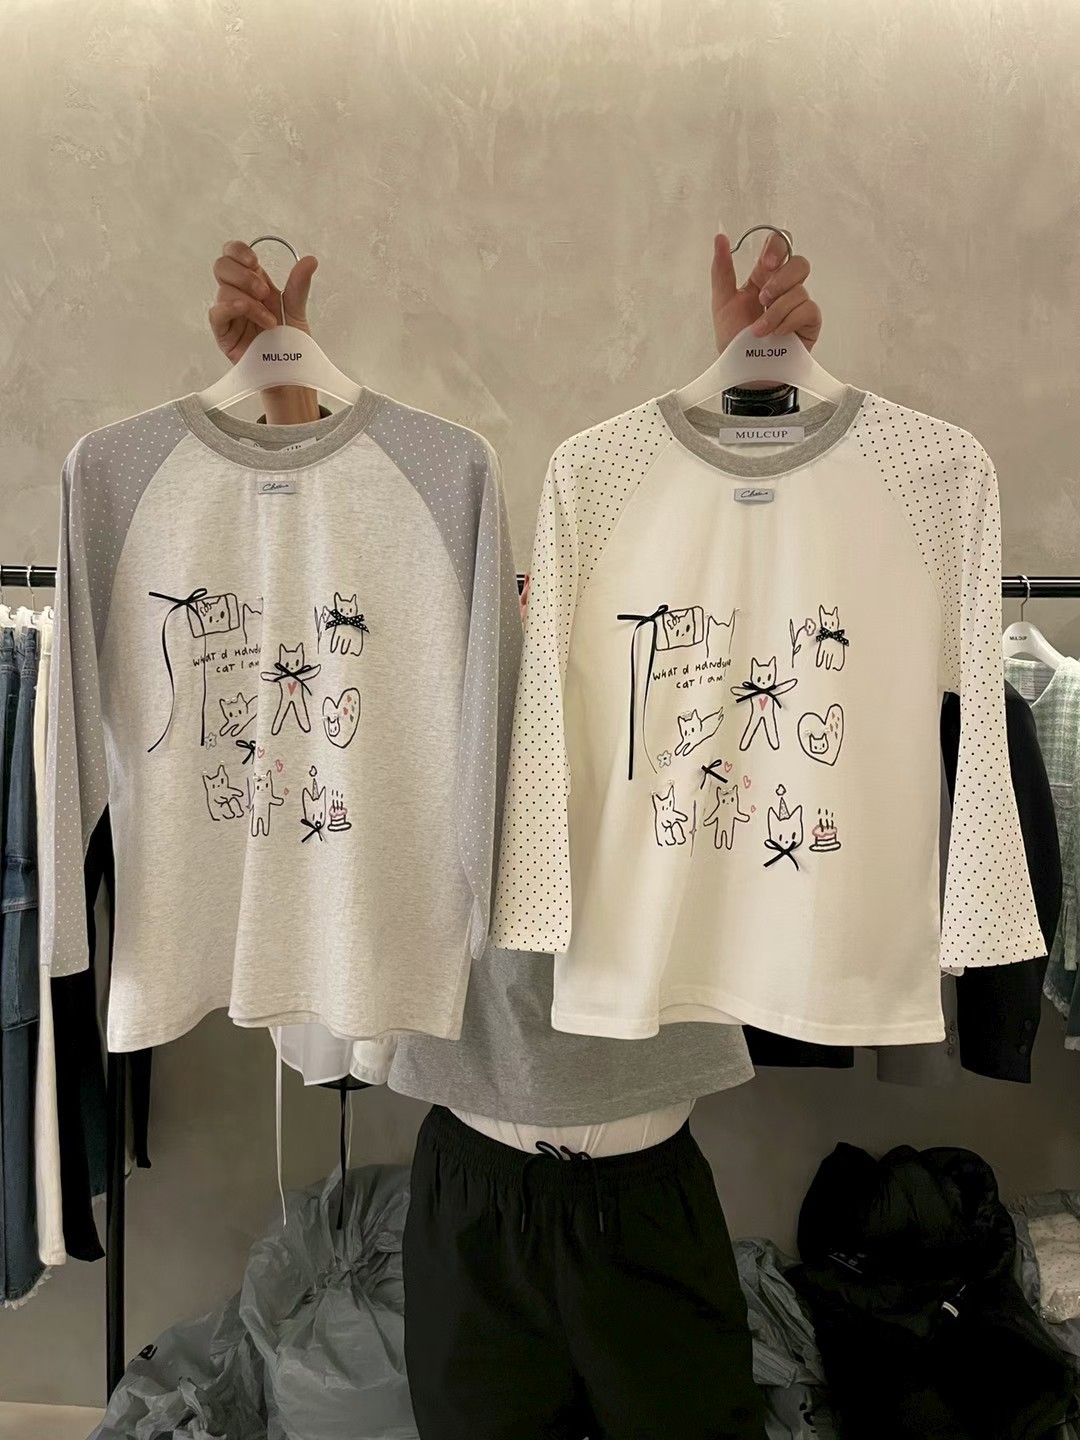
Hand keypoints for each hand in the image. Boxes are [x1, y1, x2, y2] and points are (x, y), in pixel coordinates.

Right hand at [208, 241, 320, 421]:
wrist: (291, 374)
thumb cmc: (291, 345)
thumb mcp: (296, 310)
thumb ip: (298, 284)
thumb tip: (310, 260)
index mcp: (254, 283)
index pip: (233, 255)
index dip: (238, 251)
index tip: (254, 262)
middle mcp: (239, 295)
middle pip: (222, 266)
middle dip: (243, 275)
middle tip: (264, 293)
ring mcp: (230, 314)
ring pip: (223, 290)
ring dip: (249, 301)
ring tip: (269, 321)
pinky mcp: (224, 334)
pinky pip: (216, 313)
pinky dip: (231, 308)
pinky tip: (247, 312)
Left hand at [711, 231, 821, 354]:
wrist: (745, 373)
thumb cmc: (734, 342)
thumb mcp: (722, 303)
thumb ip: (722, 269)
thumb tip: (720, 237)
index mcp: (764, 278)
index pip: (780, 246)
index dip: (777, 248)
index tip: (765, 265)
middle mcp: (784, 288)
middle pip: (799, 262)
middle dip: (780, 280)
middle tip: (763, 299)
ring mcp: (798, 305)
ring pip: (800, 290)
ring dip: (775, 312)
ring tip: (760, 331)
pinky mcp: (809, 323)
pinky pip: (807, 310)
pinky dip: (789, 322)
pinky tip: (778, 334)